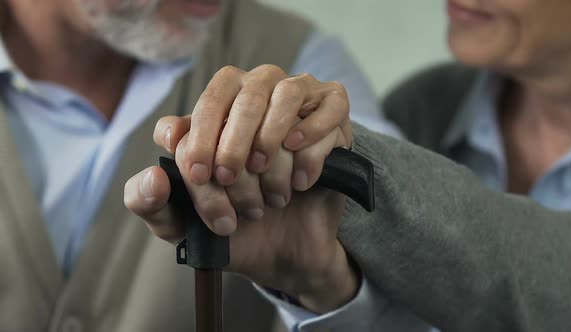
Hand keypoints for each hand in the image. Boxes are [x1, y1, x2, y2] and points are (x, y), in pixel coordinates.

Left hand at [124, 65, 358, 311]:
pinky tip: (301, 180)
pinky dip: (313, 142)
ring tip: (269, 188)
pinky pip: (329, 108)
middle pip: (246, 95)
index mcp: (218, 111)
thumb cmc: (234, 228)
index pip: (208, 104)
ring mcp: (299, 104)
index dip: (200, 137)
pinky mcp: (334, 119)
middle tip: (231, 183)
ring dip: (273, 142)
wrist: (285, 255)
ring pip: (287, 94)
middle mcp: (259, 96)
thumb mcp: (180, 224)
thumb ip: (148, 202)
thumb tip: (153, 175)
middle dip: (234, 145)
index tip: (200, 176)